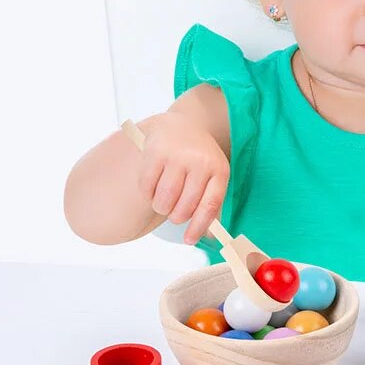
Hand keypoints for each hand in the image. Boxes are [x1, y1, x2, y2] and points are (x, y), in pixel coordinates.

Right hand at [137, 112, 229, 244]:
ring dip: (161, 207)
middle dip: (176, 216)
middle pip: (183, 208)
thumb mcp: (213, 174)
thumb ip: (210, 203)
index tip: (189, 241)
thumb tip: (207, 237)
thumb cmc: (199, 157)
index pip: (210, 206)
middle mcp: (200, 161)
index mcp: (218, 169)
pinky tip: (154, 183)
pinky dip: (147, 194)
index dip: (199, 227)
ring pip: (163, 202)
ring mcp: (177, 156)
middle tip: (175, 209)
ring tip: (165, 196)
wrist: (183, 123)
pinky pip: (146, 188)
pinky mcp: (155, 152)